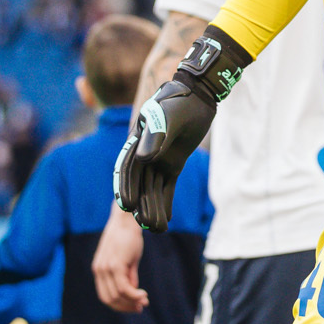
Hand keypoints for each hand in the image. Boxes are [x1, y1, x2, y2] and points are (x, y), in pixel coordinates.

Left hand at [93, 208, 148, 312]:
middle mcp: (99, 271)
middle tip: (140, 307)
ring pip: (117, 295)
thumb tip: (133, 292)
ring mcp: (106, 268)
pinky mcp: (115, 265)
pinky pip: (124, 288)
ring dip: (131, 302)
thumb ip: (128, 276)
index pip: (105, 296)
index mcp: (99, 270)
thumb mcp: (127, 260)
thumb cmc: (128, 237)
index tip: (134, 306)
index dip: (119, 305)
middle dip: (125, 307)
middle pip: (110, 299)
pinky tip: (143, 295)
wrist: (128, 220)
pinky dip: (134, 295)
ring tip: (144, 301)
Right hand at [113, 25, 249, 230]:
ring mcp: (158, 159)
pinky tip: (166, 220)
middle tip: (147, 226)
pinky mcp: (173, 163)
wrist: (199, 94)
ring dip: (153, 208)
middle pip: (140, 183)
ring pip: (152, 188)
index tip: (127, 206)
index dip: (125, 187)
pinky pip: (166, 186)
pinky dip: (165, 202)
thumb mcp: (171, 116)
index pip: (128, 167)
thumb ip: (157, 136)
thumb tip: (145, 160)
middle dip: (142, 205)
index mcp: (138, 140)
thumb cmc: (182, 101)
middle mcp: (144, 152)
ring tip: (158, 229)